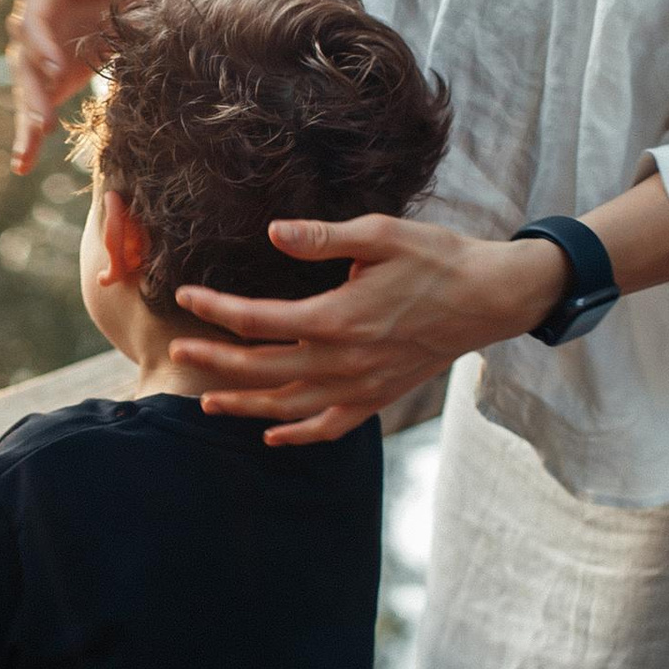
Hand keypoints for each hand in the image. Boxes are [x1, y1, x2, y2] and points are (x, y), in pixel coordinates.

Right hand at [8, 0, 155, 170]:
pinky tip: (22, 165)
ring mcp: (36, 59)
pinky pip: (34, 111)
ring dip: (29, 117)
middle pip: (25, 62)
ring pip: (27, 90)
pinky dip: (28, 138)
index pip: (35, 20)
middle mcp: (32, 29)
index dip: (42, 44)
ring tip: (31, 145)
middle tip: (41, 119)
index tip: (56, 68)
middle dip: (32, 91)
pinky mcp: (46, 84)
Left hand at [170, 215, 560, 443]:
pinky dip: (298, 435)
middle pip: (263, 368)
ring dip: (245, 405)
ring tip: (208, 403)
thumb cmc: (436, 258)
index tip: (186, 297)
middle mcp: (344, 360)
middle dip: (215, 360)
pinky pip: (330, 426)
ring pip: (289, 406)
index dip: (216, 309)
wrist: (490, 298)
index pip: (258, 319)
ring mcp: (361, 386)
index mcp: (338, 317)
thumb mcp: (381, 234)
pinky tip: (273, 435)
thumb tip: (273, 233)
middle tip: (177, 351)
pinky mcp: (379, 397)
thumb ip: (323, 238)